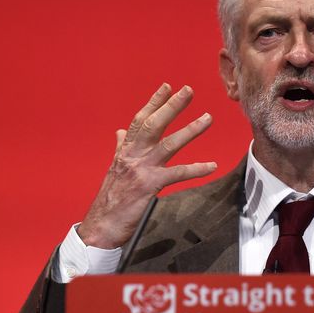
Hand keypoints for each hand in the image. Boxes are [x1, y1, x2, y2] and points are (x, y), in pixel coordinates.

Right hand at [77, 84, 216, 248]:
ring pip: (168, 144)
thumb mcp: (114, 168)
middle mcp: (132, 156)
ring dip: (190, 130)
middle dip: (172, 106)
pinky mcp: (150, 186)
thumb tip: (121, 132)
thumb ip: (121, 148)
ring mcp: (141, 170)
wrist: (102, 225)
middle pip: (153, 125)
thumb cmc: (110, 198)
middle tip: (188, 91)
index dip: (154, 102)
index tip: (167, 86)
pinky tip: (212, 166)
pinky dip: (196, 169)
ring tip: (208, 118)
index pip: (140, 120)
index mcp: (125, 150)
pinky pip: (178, 174)